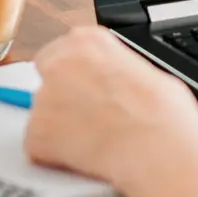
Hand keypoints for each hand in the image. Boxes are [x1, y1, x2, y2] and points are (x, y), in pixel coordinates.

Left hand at [26, 26, 197, 191]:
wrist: (157, 144)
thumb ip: (114, 70)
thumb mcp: (144, 70)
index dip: (73, 74)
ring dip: (60, 128)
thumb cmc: (161, 110)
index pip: (61, 51)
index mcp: (86, 41)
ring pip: (43, 115)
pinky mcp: (36, 134)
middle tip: (88, 118)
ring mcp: (43, 99)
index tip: (83, 87)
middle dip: (62, 98)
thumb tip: (113, 84)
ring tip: (95, 140)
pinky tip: (85, 155)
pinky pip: (39, 146)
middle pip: (46, 80)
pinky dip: (56, 155)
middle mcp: (58, 63)